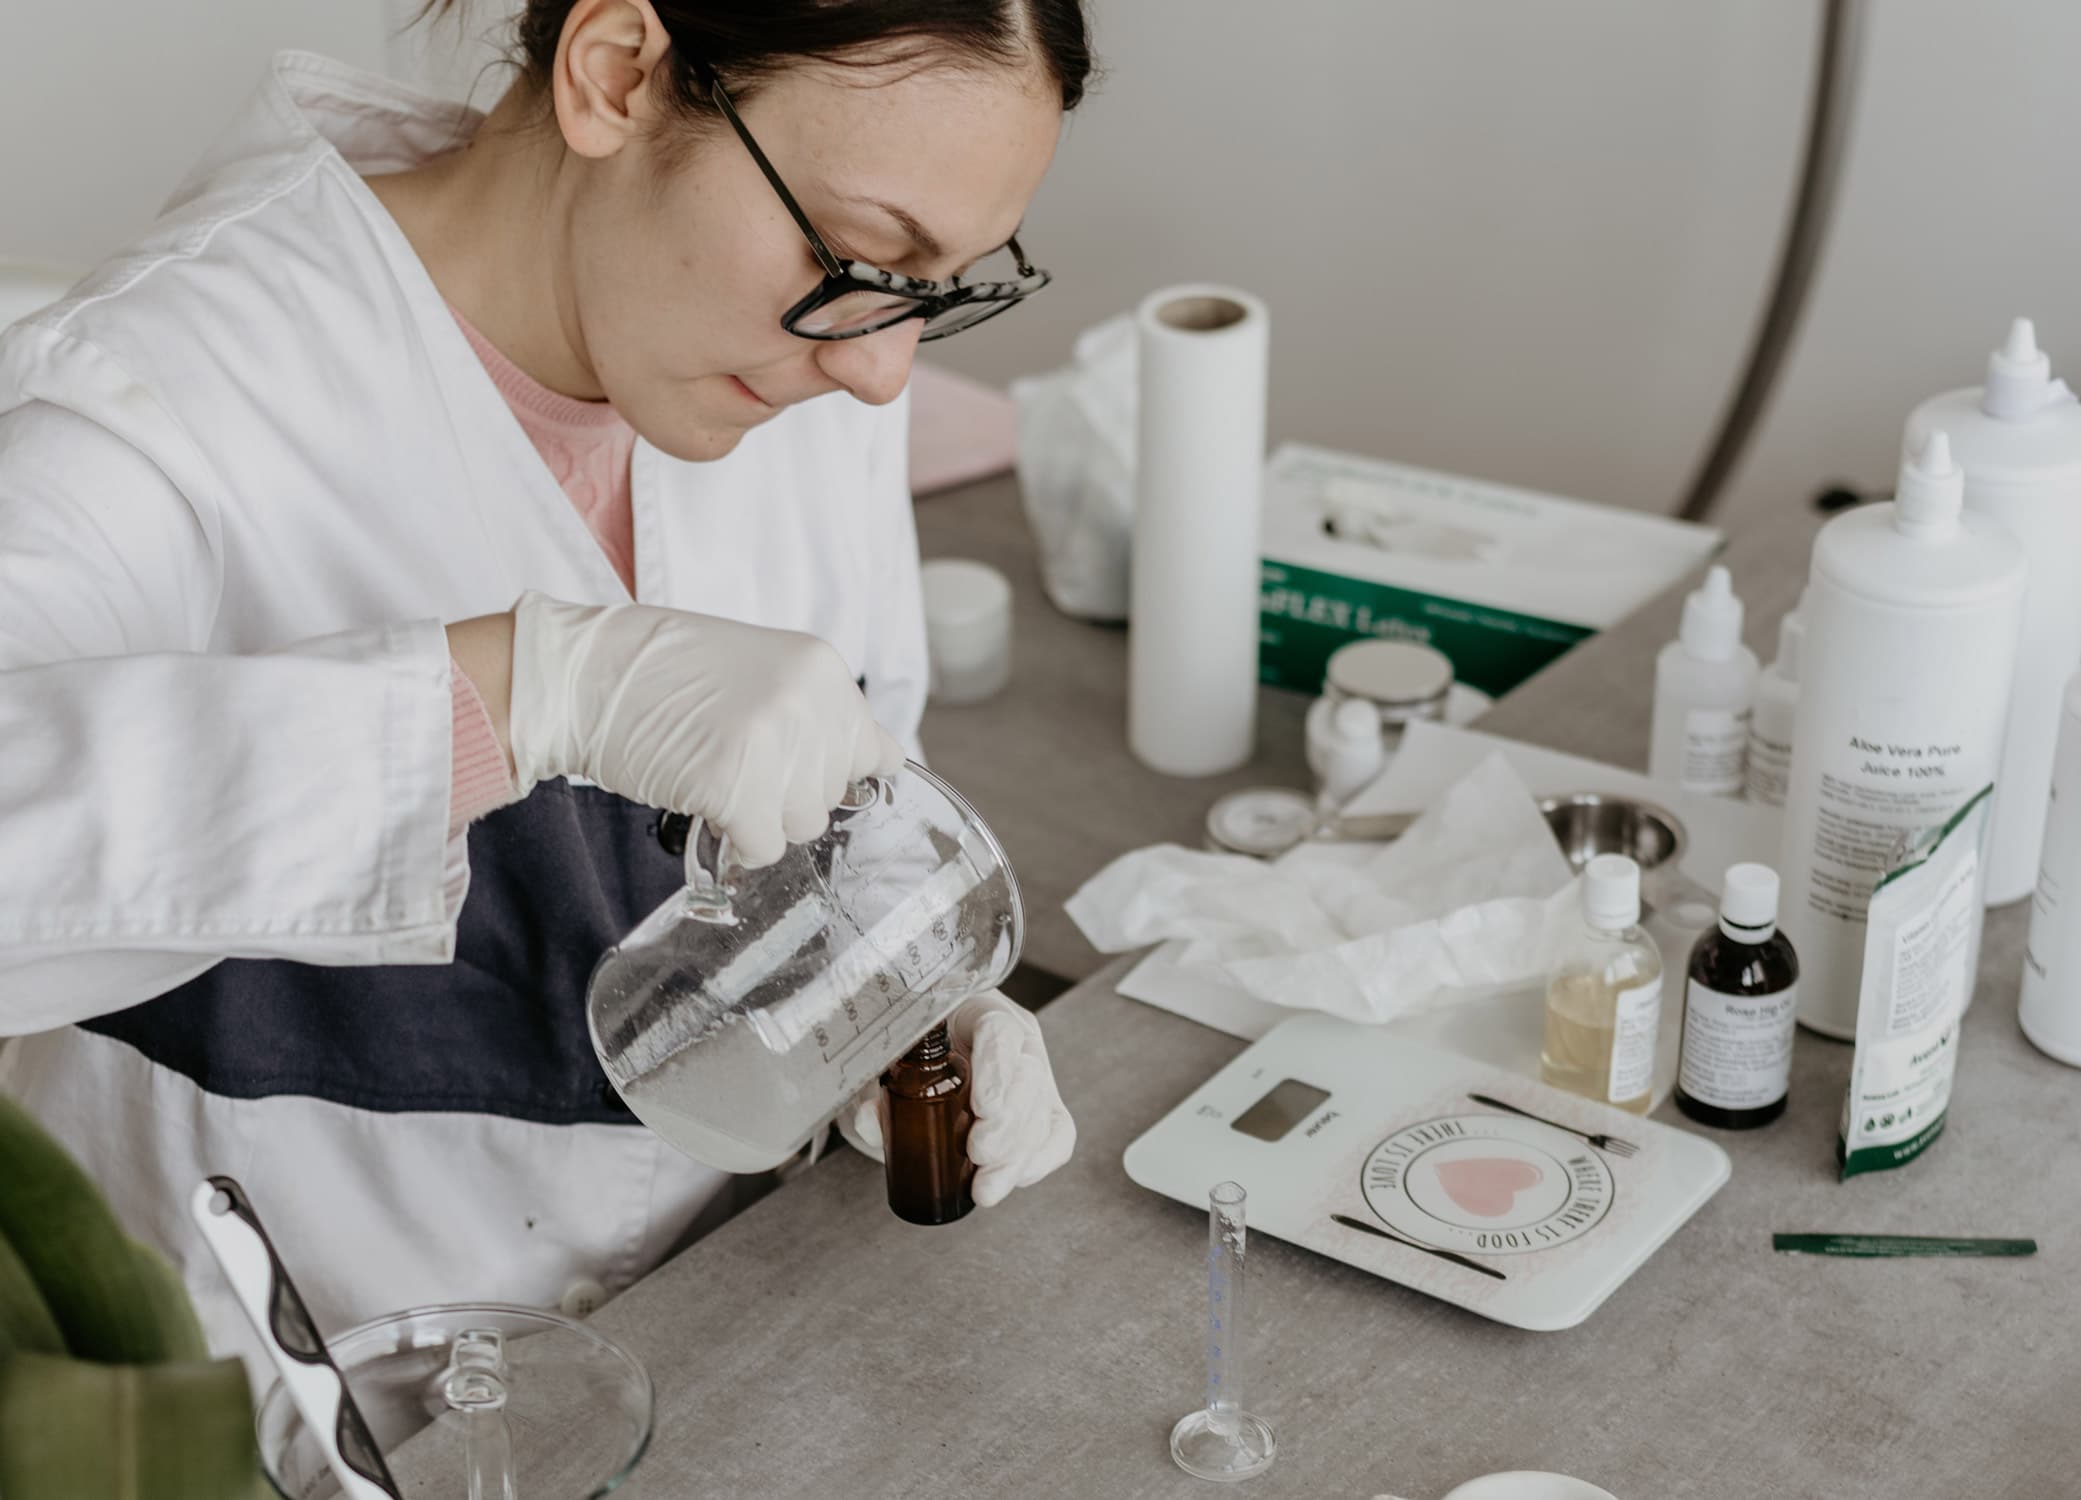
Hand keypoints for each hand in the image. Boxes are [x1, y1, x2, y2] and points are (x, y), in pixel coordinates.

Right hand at [505, 592, 903, 866]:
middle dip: (787, 795)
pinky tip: (707, 806)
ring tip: (717, 777)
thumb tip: (873, 764)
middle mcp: (810, 702)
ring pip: (803, 825)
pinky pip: (763, 846)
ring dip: (761, 818)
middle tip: (735, 763)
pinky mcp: (736, 784)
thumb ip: (815, 713)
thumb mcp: (762, 670)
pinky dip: (736, 841)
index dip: (830, 773)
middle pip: (832, 795)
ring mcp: (776, 743)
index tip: (796, 772)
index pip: (874, 752)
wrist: (585, 673)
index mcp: (822, 669)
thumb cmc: (663, 674)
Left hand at [845, 991, 1076, 1207]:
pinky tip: (1011, 1180)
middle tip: (978, 1154)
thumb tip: (870, 1120)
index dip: (997, 1069)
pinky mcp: (1041, 1109)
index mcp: (975, 1012)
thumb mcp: (881, 1065)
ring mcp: (1031, 1075)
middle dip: (1008, 1124)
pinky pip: (1057, 1135)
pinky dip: (1037, 1162)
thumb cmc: (903, 1055)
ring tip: (986, 1187)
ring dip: (1018, 1156)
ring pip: (1044, 1111)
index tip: (982, 1108)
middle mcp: (1013, 1041)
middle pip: (1028, 1076)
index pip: (999, 1031)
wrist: (917, 1064)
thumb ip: (872, 1089)